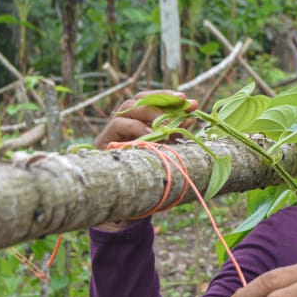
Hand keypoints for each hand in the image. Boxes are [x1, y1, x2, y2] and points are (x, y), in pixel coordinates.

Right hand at [92, 90, 196, 231]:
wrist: (125, 199)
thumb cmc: (147, 173)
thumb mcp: (166, 149)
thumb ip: (175, 132)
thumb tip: (191, 116)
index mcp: (139, 121)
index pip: (151, 99)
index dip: (168, 96)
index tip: (187, 99)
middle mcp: (125, 121)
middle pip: (140, 99)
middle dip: (163, 99)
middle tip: (183, 103)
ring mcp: (113, 130)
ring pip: (129, 107)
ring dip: (152, 112)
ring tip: (169, 124)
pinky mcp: (104, 140)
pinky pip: (119, 124)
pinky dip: (137, 126)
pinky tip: (152, 133)